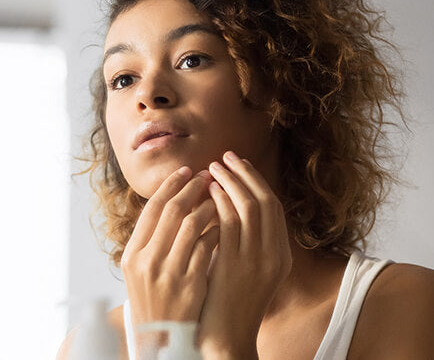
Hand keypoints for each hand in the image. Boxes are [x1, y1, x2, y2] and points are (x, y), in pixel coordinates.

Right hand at [121, 167, 219, 329]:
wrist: (161, 338)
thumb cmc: (154, 297)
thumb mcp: (141, 269)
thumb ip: (152, 237)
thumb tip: (172, 198)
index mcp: (132, 254)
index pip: (152, 208)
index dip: (171, 185)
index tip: (187, 170)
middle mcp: (147, 261)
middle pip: (172, 210)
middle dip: (192, 187)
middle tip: (207, 174)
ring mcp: (169, 274)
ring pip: (192, 224)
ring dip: (208, 205)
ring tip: (218, 196)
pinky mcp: (191, 285)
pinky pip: (208, 246)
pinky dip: (217, 229)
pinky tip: (225, 222)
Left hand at [197, 151, 291, 358]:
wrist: (226, 338)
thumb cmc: (231, 301)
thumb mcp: (250, 269)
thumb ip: (248, 240)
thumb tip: (232, 203)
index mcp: (281, 255)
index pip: (274, 206)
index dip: (257, 181)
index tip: (240, 164)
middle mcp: (275, 254)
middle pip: (266, 200)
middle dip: (245, 174)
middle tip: (226, 156)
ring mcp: (258, 260)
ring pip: (250, 206)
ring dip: (231, 182)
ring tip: (214, 168)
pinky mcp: (236, 265)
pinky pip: (230, 223)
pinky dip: (221, 201)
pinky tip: (210, 190)